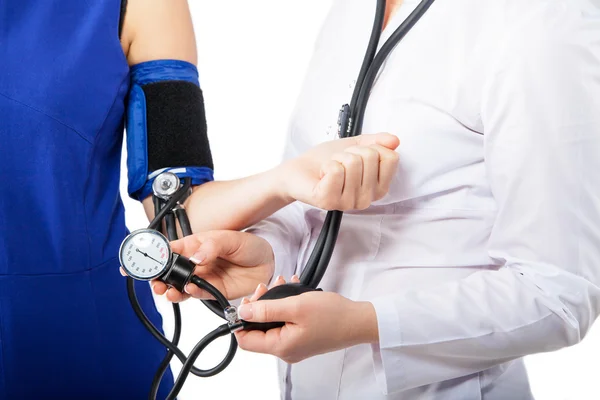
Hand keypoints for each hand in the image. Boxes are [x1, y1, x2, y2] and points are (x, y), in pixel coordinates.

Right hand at [150, 231, 274, 302]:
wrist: (266, 262)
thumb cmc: (248, 245)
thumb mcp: (231, 239)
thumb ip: (212, 246)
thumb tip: (196, 257)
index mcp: (195, 244)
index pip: (170, 249)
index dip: (155, 255)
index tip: (145, 261)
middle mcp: (194, 262)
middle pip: (169, 271)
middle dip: (158, 278)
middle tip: (156, 282)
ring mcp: (201, 277)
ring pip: (179, 286)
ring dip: (170, 289)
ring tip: (167, 291)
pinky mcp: (211, 290)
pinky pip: (196, 294)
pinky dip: (189, 294)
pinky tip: (189, 290)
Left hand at [235, 278, 378, 362]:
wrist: (358, 321)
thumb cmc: (333, 315)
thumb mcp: (295, 306)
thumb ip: (266, 309)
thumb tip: (243, 312)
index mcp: (281, 346)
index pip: (246, 341)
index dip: (241, 321)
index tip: (246, 302)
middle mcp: (286, 350)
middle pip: (258, 330)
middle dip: (259, 305)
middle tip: (266, 288)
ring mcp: (295, 344)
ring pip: (272, 324)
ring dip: (273, 302)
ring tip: (281, 284)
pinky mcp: (303, 337)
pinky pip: (286, 322)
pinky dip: (286, 306)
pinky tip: (292, 290)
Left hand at [278, 133, 399, 210]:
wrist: (298, 170)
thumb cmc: (326, 160)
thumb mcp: (355, 146)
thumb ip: (377, 142)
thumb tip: (395, 140)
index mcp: (378, 187)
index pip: (390, 157)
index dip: (372, 148)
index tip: (357, 154)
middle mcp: (366, 199)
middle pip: (370, 157)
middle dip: (351, 152)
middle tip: (339, 162)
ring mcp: (348, 202)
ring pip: (353, 163)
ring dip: (337, 158)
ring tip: (330, 168)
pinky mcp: (329, 201)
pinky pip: (336, 171)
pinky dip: (327, 165)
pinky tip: (322, 175)